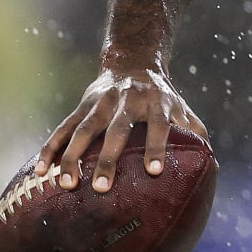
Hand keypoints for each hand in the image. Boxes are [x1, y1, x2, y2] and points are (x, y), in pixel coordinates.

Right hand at [35, 65, 208, 193]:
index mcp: (156, 103)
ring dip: (72, 157)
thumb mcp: (181, 107)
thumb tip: (209, 159)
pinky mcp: (81, 107)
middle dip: (107, 159)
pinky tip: (42, 171)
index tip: (154, 171)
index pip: (158, 125)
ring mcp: (100, 104)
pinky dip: (51, 148)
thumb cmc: (162, 96)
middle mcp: (126, 102)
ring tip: (66, 184)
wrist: (133, 63)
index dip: (157, 147)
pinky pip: (63, 128)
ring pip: (84, 130)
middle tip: (101, 188)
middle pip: (116, 131)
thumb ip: (194, 130)